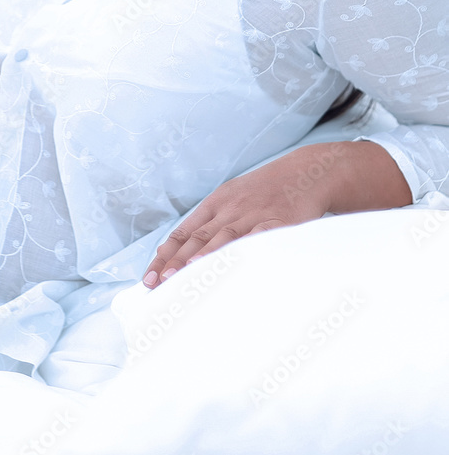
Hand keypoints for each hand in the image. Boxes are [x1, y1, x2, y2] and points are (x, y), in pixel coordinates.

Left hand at [143, 141, 353, 287]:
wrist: (305, 171)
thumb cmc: (265, 190)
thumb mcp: (233, 197)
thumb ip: (210, 222)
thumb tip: (179, 250)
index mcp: (216, 203)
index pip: (183, 233)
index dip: (166, 255)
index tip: (149, 277)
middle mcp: (230, 209)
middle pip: (198, 238)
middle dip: (176, 261)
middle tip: (158, 283)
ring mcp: (254, 214)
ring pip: (223, 238)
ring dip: (203, 257)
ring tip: (185, 275)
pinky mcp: (279, 221)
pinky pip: (260, 237)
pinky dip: (245, 250)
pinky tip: (233, 262)